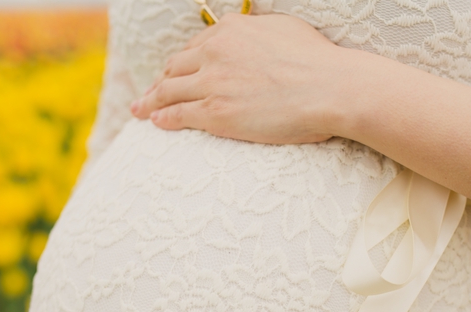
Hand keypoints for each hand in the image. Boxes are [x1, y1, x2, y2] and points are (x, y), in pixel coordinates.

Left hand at [129, 13, 357, 143]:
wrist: (330, 88)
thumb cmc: (319, 63)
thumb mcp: (286, 29)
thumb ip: (261, 32)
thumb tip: (256, 36)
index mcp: (231, 30)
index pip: (196, 46)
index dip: (183, 62)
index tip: (176, 72)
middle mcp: (215, 51)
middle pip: (176, 66)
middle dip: (161, 79)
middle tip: (150, 92)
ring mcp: (213, 82)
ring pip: (170, 90)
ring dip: (151, 100)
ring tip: (140, 109)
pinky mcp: (216, 112)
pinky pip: (179, 114)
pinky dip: (163, 117)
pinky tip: (155, 122)